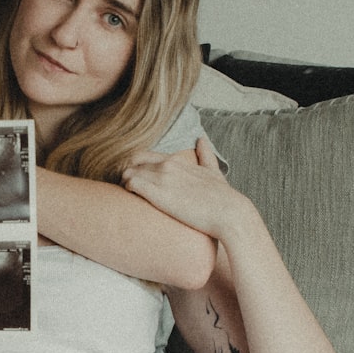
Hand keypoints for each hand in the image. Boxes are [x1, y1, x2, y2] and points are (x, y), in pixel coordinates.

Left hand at [122, 138, 245, 238]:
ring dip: (124, 184)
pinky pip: (130, 184)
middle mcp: (166, 165)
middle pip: (131, 164)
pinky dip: (126, 191)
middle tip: (127, 191)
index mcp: (176, 160)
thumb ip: (206, 156)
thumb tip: (202, 140)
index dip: (134, 168)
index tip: (134, 181)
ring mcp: (161, 177)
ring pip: (127, 173)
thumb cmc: (222, 197)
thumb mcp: (214, 172)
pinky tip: (131, 201)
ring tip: (128, 199)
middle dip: (125, 176)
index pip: (142, 156)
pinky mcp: (157, 193)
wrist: (229, 212)